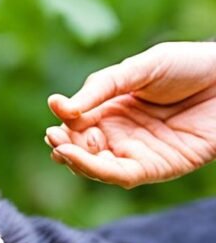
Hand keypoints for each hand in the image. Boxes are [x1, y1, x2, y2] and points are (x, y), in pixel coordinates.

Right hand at [45, 41, 215, 187]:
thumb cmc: (189, 65)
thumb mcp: (139, 68)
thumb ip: (102, 87)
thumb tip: (60, 107)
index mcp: (113, 111)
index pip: (79, 125)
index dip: (64, 122)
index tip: (55, 110)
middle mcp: (122, 136)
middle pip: (83, 149)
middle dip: (63, 144)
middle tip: (53, 136)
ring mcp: (139, 153)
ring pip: (97, 167)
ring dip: (75, 161)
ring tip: (60, 148)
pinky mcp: (158, 168)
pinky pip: (122, 176)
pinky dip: (97, 171)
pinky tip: (81, 158)